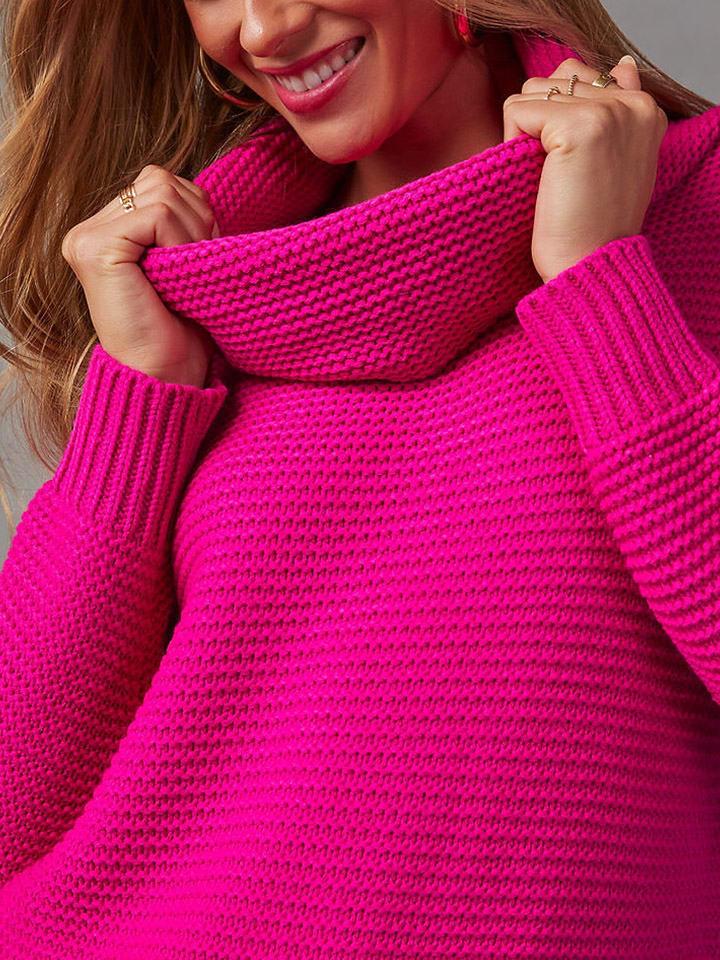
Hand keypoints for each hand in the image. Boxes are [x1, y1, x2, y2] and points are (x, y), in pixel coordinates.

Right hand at [62, 166, 220, 387]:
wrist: (165, 376)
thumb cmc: (181, 329)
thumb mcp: (184, 262)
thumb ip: (181, 221)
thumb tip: (198, 189)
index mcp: (106, 230)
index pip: (159, 182)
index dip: (195, 214)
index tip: (200, 257)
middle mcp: (89, 230)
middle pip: (161, 180)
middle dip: (196, 220)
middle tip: (197, 267)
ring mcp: (86, 238)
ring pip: (162, 192)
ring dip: (192, 233)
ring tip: (187, 275)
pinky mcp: (96, 249)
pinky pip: (157, 215)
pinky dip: (181, 242)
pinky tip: (177, 276)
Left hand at [502, 56, 668, 283]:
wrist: (592, 266)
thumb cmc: (594, 227)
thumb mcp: (618, 161)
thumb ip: (618, 112)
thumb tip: (621, 66)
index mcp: (645, 109)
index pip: (584, 77)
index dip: (557, 117)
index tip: (571, 165)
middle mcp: (632, 102)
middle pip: (556, 78)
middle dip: (539, 120)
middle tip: (557, 174)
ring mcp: (608, 111)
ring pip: (533, 89)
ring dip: (524, 130)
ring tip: (547, 174)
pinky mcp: (578, 126)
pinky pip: (516, 109)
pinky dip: (512, 141)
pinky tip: (534, 176)